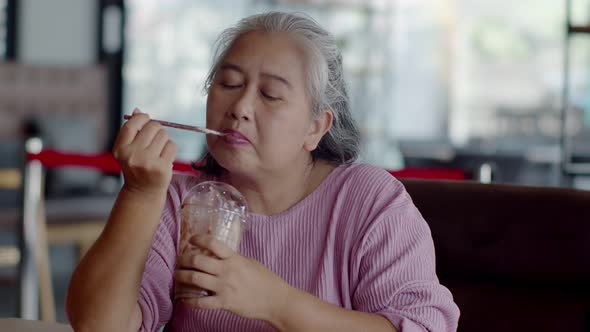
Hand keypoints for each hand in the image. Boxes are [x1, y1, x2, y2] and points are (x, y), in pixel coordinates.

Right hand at [112, 109, 176, 196]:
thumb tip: (138, 110)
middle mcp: (132, 155)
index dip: (142, 118)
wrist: (142, 191)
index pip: (132, 124)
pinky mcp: (162, 167)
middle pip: (152, 127)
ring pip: (164, 135)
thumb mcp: (128, 149)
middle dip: (156, 129)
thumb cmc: (136, 166)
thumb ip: (131, 130)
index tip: (146, 119)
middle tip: (153, 140)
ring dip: (163, 140)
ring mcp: (148, 162)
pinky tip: (163, 158)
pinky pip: (172, 146)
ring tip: (157, 151)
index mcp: (120, 149)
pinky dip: (170, 149)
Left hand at [174, 234, 290, 323]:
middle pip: (198, 261)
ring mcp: (225, 287)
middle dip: (184, 259)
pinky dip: (189, 301)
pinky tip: (184, 299)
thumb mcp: (250, 262)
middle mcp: (227, 271)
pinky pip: (202, 302)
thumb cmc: (265, 279)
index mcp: (234, 259)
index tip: (191, 239)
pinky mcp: (224, 303)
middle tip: (180, 259)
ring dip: (182, 276)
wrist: (275, 300)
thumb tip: (220, 252)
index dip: (199, 239)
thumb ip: (234, 257)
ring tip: (177, 275)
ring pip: (195, 279)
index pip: (213, 243)